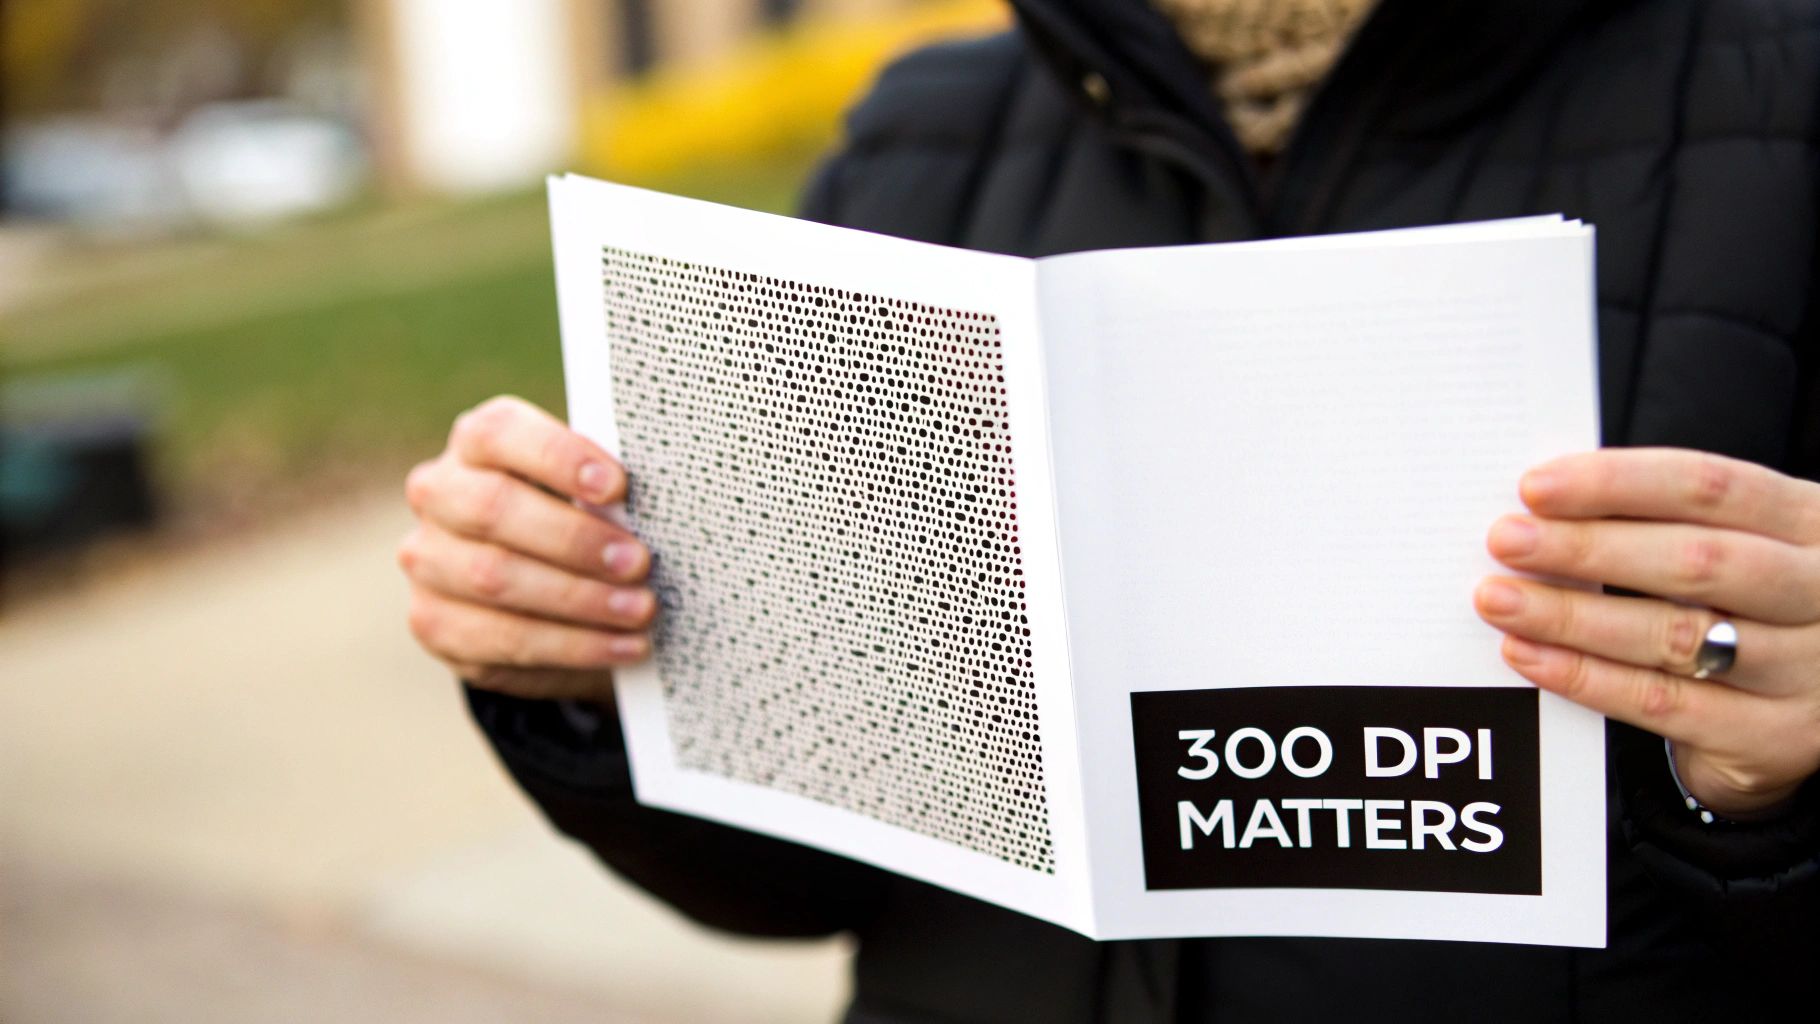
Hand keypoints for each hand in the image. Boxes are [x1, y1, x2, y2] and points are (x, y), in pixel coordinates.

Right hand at [399, 396, 654, 700]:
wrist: (535, 596)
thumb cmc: (572, 523)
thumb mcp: (585, 497)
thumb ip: (602, 494)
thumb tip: (653, 509)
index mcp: (477, 443)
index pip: (500, 433)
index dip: (559, 457)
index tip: (617, 486)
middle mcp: (439, 494)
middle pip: (493, 508)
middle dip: (575, 539)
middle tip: (638, 562)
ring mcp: (427, 559)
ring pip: (495, 577)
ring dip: (581, 599)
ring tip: (640, 611)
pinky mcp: (434, 621)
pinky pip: (502, 638)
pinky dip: (573, 645)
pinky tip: (622, 646)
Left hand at [1473, 448, 1819, 819]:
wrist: (1815, 702)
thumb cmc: (1753, 602)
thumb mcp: (1741, 545)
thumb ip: (1663, 522)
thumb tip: (1545, 508)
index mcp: (1809, 523)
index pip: (1710, 488)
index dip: (1617, 483)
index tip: (1535, 488)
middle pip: (1695, 562)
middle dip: (1587, 549)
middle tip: (1505, 540)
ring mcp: (1805, 668)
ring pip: (1674, 636)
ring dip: (1571, 616)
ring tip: (1498, 599)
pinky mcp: (1774, 736)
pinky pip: (1662, 704)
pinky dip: (1586, 677)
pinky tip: (1528, 654)